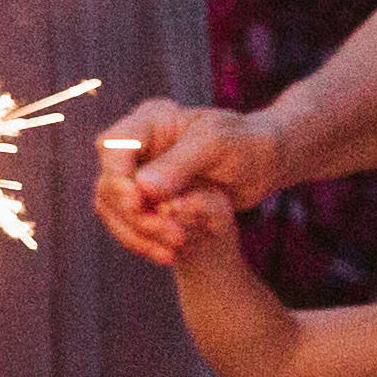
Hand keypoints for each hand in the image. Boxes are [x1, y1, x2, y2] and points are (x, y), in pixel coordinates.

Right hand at [94, 98, 283, 260]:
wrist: (266, 164)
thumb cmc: (245, 144)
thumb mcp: (216, 146)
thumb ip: (178, 164)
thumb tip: (141, 188)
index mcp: (148, 121)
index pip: (113, 147)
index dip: (118, 177)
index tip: (138, 203)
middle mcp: (136, 147)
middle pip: (110, 182)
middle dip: (134, 214)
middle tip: (173, 236)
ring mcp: (138, 173)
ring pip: (113, 207)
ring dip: (138, 233)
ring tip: (173, 251)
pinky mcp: (147, 199)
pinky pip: (129, 224)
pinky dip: (144, 242)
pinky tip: (168, 254)